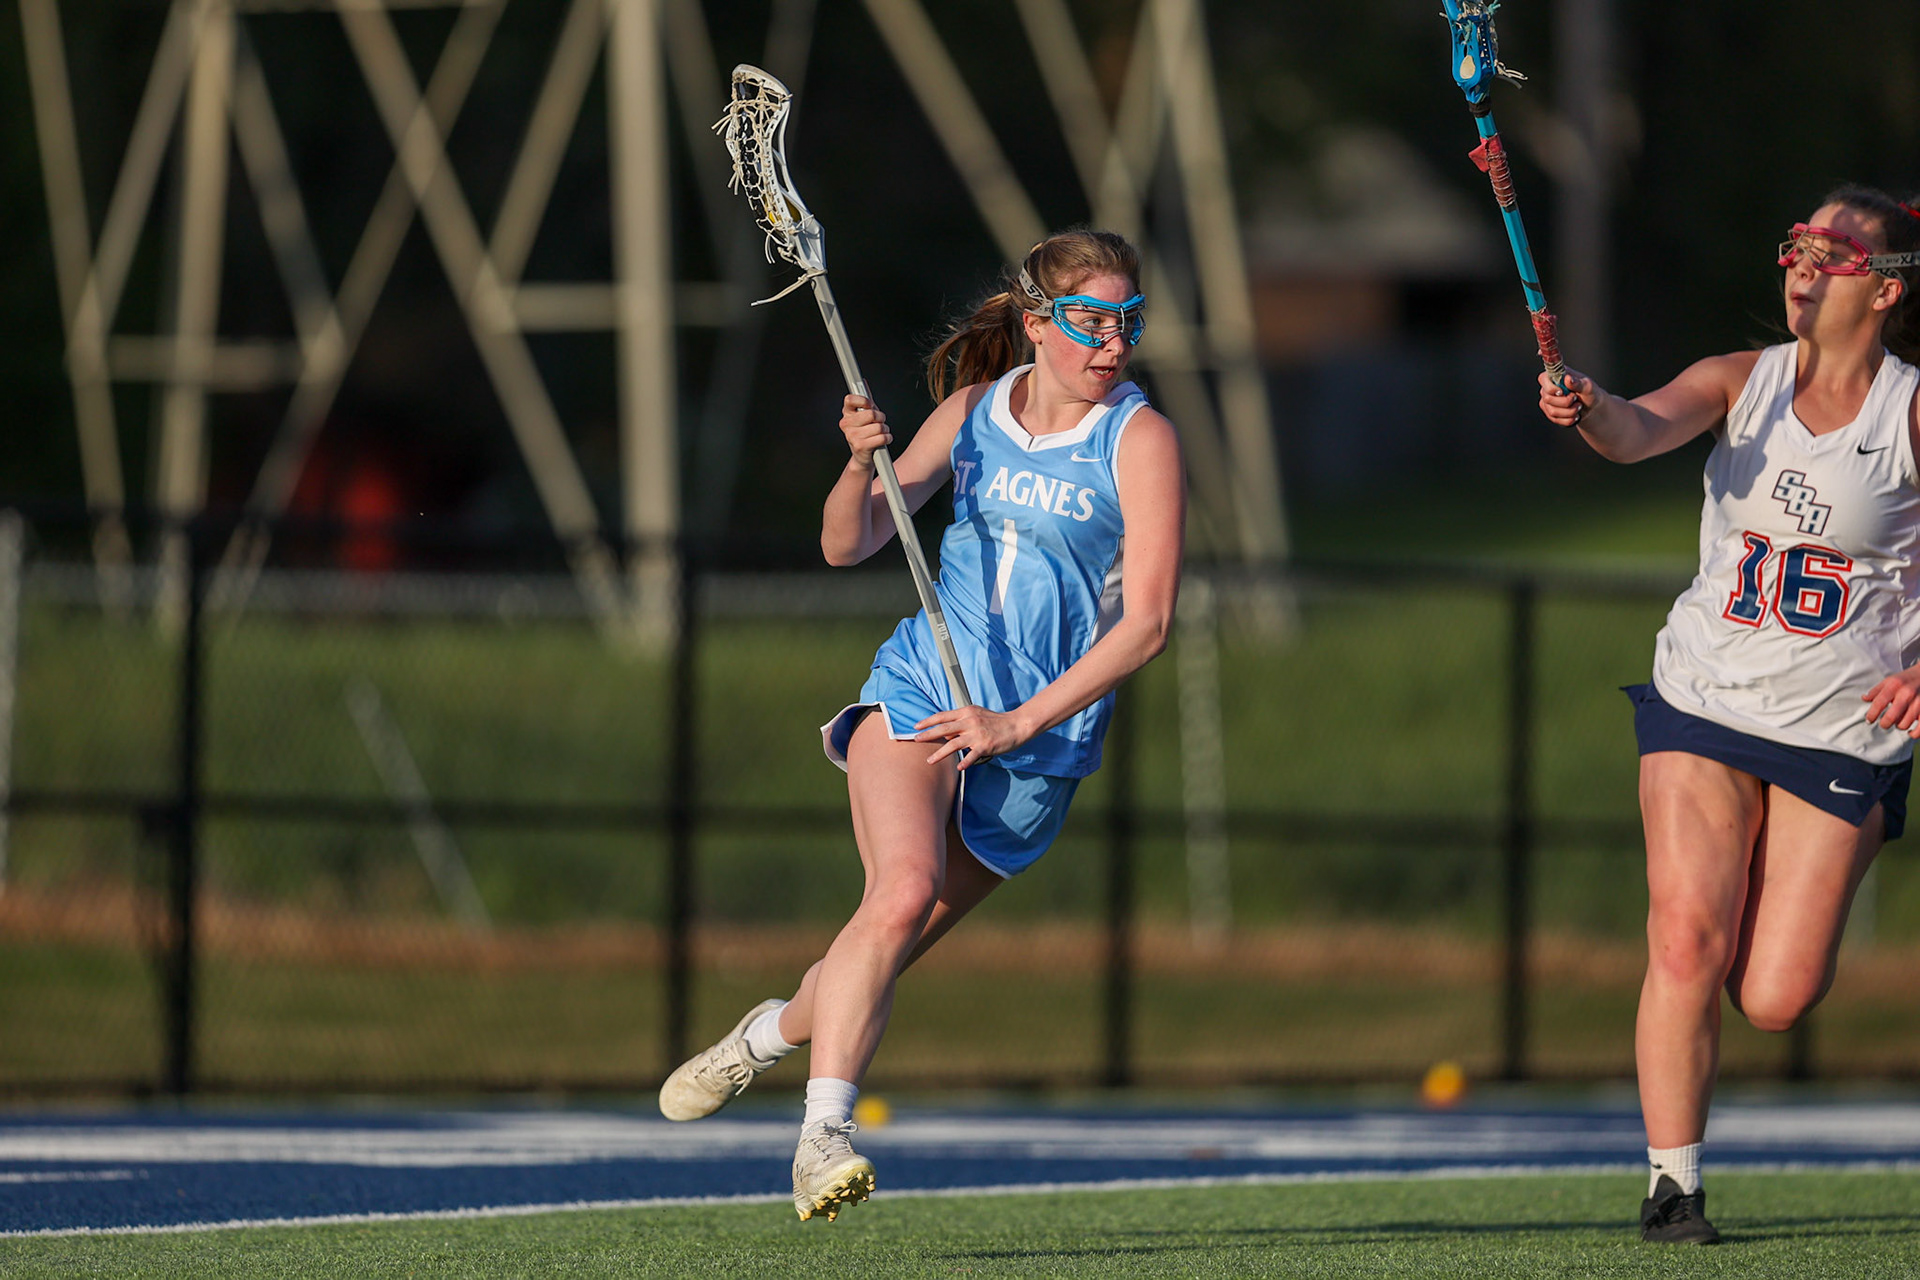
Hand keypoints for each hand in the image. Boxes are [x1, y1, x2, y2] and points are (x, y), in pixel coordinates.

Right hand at [840, 395, 890, 469]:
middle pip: (871, 413)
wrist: (863, 457)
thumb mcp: (865, 415)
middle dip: (880, 418)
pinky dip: (887, 438)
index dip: (864, 401)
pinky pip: (882, 437)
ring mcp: (852, 436)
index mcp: (847, 413)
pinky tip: (883, 440)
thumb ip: (865, 400)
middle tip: (879, 422)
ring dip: (885, 430)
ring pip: (879, 426)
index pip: (850, 399)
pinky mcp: (860, 446)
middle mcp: (846, 424)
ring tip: (880, 433)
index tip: (870, 405)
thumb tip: (863, 382)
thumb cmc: (866, 433)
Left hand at [915, 705, 1030, 768]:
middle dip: (928, 735)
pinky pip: (971, 756)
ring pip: (953, 744)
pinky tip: (958, 768)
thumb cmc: (995, 721)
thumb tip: (944, 733)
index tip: (916, 726)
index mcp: (966, 712)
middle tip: (916, 740)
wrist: (1016, 725)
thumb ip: (960, 722)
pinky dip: (964, 762)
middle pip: (944, 729)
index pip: (943, 716)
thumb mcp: (976, 715)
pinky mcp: (985, 745)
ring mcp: (977, 734)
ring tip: (929, 761)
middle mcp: (970, 722)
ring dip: (940, 753)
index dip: (928, 721)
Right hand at [1539, 368, 1596, 427]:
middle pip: (1548, 398)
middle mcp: (1548, 388)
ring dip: (1569, 412)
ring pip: (1552, 411)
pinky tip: (1575, 415)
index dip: (1551, 387)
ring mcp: (1547, 402)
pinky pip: (1555, 419)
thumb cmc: (1589, 392)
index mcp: (1555, 376)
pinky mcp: (1549, 413)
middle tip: (1576, 399)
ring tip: (1578, 407)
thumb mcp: (1587, 386)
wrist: (1591, 407)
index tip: (1562, 392)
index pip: (1543, 379)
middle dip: (1565, 402)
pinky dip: (1568, 419)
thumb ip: (1578, 382)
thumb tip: (1568, 379)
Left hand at [1863, 668, 1919, 737]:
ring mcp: (1919, 702)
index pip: (1878, 703)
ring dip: (1898, 726)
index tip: (1869, 720)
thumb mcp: (1889, 680)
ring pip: (1904, 724)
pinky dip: (1914, 733)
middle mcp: (1907, 694)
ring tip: (1897, 722)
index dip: (1871, 714)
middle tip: (1883, 723)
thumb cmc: (1906, 679)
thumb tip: (1864, 699)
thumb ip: (1876, 690)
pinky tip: (1910, 732)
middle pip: (1891, 717)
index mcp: (1894, 685)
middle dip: (1884, 724)